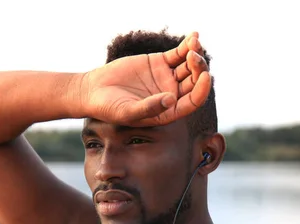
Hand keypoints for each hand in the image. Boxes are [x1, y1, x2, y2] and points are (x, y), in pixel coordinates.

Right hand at [81, 32, 210, 126]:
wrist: (94, 91)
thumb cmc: (110, 108)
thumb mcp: (128, 112)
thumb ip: (149, 108)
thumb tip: (170, 100)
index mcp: (169, 111)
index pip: (193, 101)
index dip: (202, 89)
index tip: (205, 77)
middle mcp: (172, 94)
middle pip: (193, 81)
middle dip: (198, 68)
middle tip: (194, 57)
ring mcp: (167, 77)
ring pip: (188, 66)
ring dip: (195, 54)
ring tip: (194, 44)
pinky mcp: (160, 62)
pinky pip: (178, 53)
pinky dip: (187, 45)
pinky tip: (194, 36)